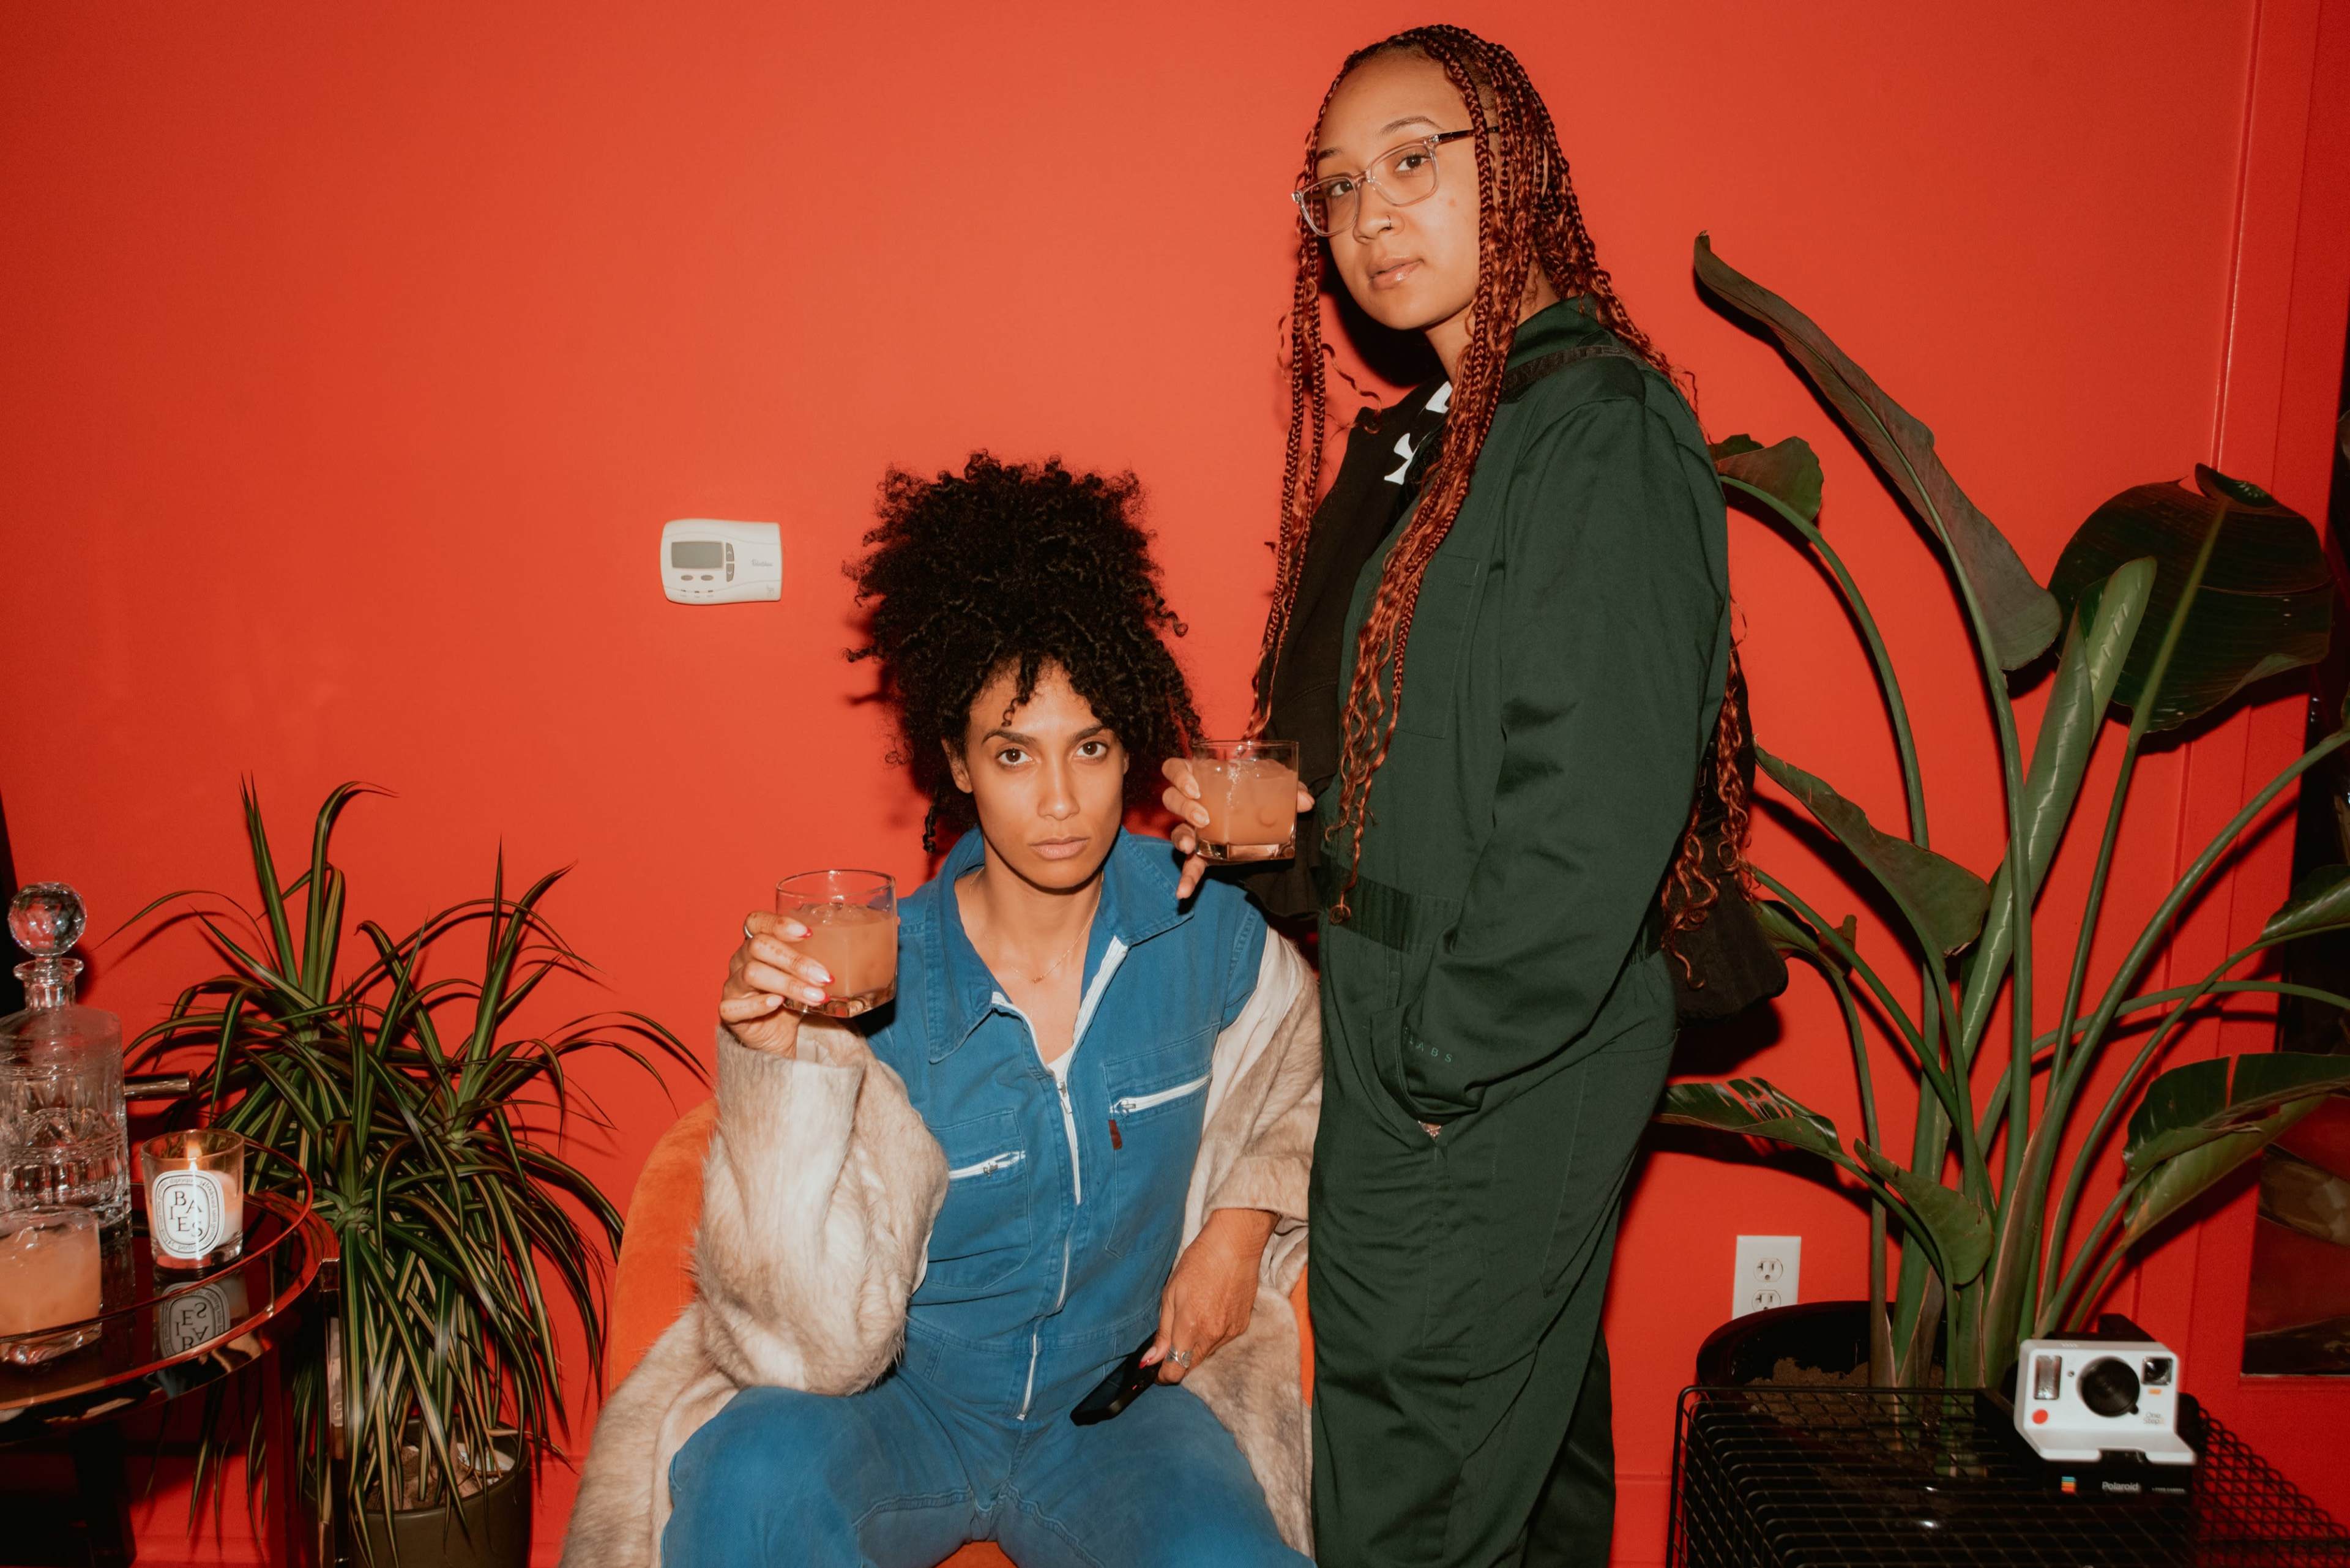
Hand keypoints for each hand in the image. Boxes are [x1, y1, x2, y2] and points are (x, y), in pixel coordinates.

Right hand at [719, 911, 832, 1056]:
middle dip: (795, 960)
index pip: (756, 921)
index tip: (807, 933)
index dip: (778, 923)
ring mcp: (732, 985)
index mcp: (757, 943)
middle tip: (825, 977)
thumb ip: (825, 958)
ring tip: (816, 996)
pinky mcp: (729, 1011)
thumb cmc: (793, 997)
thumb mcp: (809, 975)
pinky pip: (735, 1005)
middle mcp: (740, 960)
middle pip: (759, 947)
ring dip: (788, 984)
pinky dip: (758, 1003)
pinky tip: (778, 1004)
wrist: (778, 1035)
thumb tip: (876, 943)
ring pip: (752, 974)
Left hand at [1143, 1207, 1276, 1383]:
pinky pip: (1222, 1341)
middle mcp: (1212, 1336)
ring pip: (1207, 1353)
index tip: (1157, 1369)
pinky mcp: (1242, 1326)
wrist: (1235, 1245)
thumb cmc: (1198, 1263)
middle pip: (1191, 1365)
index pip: (1176, 1370)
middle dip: (1178, 1359)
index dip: (1164, 1375)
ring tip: (1194, 1315)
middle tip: (1171, 1338)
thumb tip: (1150, 1361)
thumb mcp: (1170, 1293)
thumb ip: (1162, 1331)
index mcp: (1190, 1327)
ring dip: (1196, 1346)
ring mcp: (1230, 1333)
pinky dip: (1212, 1335)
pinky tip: (1210, 1311)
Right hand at [1160, 758, 1315, 901]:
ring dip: (1180, 837)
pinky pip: (1190, 865)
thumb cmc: (1261, 794)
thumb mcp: (1275, 787)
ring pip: (1176, 830)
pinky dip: (1186, 878)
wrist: (1266, 820)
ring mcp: (1196, 830)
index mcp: (1206, 779)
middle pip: (1171, 799)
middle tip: (1203, 816)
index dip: (1178, 776)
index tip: (1195, 787)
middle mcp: (1194, 803)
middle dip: (1183, 807)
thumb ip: (1290, 790)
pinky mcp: (1204, 854)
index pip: (1175, 769)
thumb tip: (1305, 801)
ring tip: (1189, 846)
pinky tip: (1182, 892)